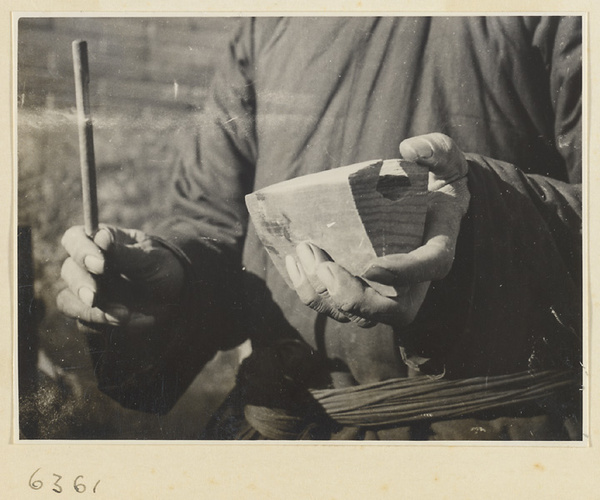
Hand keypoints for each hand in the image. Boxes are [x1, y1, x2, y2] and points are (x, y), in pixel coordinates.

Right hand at [56, 225, 185, 331]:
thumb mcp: (150, 258)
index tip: (100, 265)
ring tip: (126, 315)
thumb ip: (125, 252)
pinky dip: (110, 325)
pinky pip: (86, 324)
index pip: (74, 239)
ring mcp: (87, 292)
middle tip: (94, 298)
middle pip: (68, 271)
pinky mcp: (92, 316)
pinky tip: (139, 320)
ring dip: (93, 312)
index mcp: (99, 243)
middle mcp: (87, 267)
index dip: (81, 251)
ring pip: (68, 302)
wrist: (175, 296)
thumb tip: (100, 237)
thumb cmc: (160, 267)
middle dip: (81, 285)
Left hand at [285, 133, 470, 327]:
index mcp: (438, 247)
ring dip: (324, 294)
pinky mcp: (359, 288)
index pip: (432, 268)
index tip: (373, 265)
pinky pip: (334, 304)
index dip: (405, 273)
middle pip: (393, 312)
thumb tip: (411, 148)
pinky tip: (293, 260)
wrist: (417, 204)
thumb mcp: (443, 159)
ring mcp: (385, 290)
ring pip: (358, 315)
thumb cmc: (430, 182)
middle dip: (354, 298)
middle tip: (324, 266)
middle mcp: (415, 280)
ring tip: (303, 253)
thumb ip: (436, 150)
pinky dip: (309, 289)